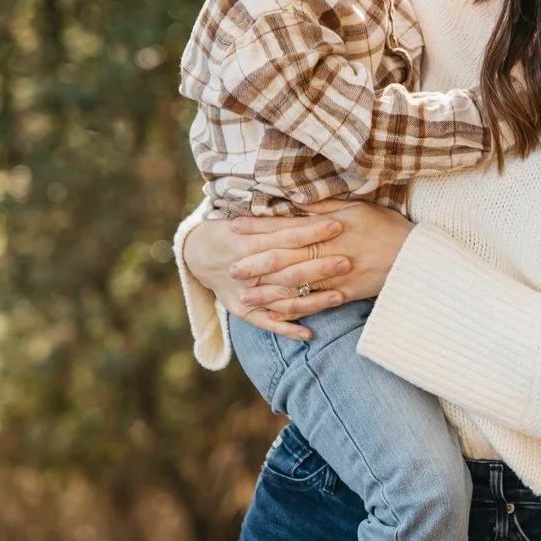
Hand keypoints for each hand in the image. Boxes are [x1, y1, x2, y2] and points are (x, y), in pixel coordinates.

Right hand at [181, 212, 351, 340]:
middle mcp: (247, 271)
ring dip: (312, 300)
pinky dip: (287, 330)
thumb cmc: (226, 231)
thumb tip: (309, 205)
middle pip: (289, 270)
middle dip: (319, 266)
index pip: (287, 237)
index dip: (312, 231)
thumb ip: (275, 218)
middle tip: (347, 262)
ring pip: (283, 299)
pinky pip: (267, 324)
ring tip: (340, 297)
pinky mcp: (242, 312)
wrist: (193, 254)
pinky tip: (309, 334)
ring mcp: (244, 295)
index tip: (338, 225)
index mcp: (248, 243)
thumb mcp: (245, 220)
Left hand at [232, 200, 413, 338]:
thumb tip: (293, 201)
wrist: (417, 257)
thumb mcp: (357, 208)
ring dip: (269, 292)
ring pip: (296, 284)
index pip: (287, 225)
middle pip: (286, 257)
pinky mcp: (345, 294)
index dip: (259, 227)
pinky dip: (295, 311)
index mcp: (329, 227)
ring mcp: (337, 275)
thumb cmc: (386, 227)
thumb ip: (323, 208)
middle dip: (256, 263)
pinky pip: (316, 304)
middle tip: (230, 269)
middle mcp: (330, 251)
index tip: (234, 226)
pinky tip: (275, 316)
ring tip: (244, 298)